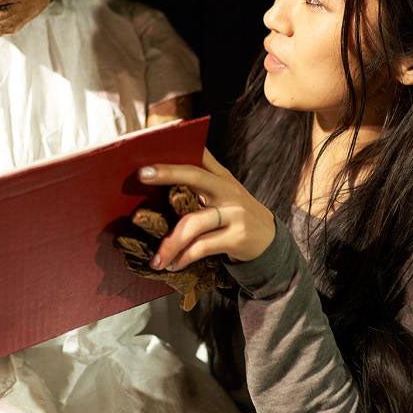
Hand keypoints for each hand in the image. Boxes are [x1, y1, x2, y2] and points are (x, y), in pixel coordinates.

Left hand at [137, 148, 275, 269]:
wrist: (270, 240)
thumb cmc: (234, 214)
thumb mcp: (223, 192)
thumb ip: (199, 183)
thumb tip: (156, 178)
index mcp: (220, 176)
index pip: (199, 156)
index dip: (177, 150)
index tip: (152, 149)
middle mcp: (227, 190)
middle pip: (195, 176)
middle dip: (168, 173)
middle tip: (142, 175)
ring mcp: (234, 212)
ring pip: (193, 222)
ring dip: (170, 243)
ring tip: (156, 258)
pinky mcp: (237, 236)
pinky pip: (202, 246)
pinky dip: (184, 257)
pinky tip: (174, 263)